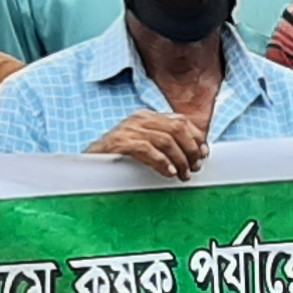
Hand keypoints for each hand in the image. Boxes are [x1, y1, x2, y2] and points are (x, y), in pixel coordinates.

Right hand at [86, 109, 209, 178]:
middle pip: (176, 129)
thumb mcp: (146, 147)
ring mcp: (128, 129)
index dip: (196, 138)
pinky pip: (147, 149)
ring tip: (183, 175)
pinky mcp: (119, 142)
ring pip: (165, 140)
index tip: (204, 154)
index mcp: (148, 117)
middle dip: (190, 150)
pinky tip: (169, 173)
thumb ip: (166, 145)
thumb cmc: (120, 159)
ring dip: (179, 160)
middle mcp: (139, 119)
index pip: (180, 121)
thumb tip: (196, 154)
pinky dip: (161, 162)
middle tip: (194, 168)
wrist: (88, 165)